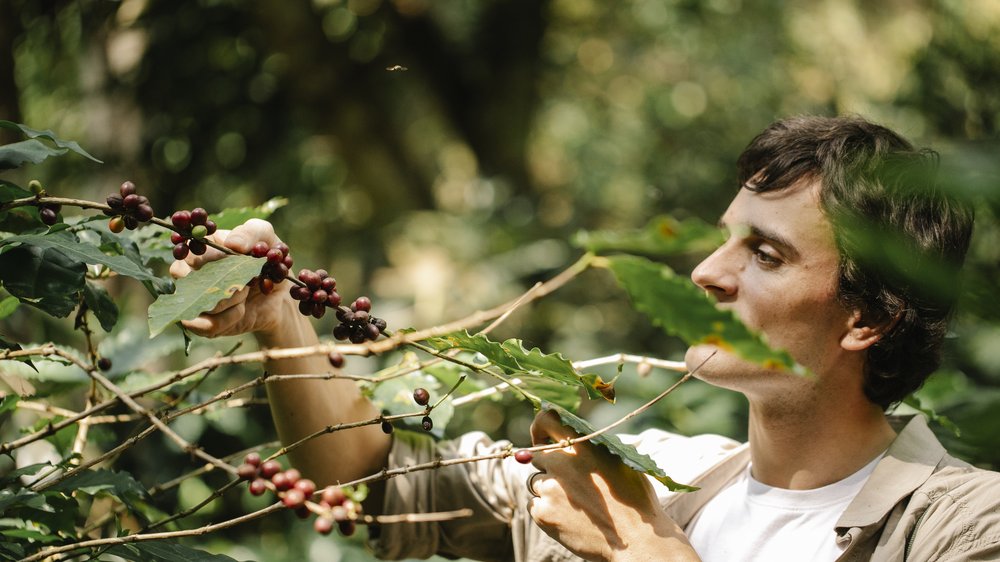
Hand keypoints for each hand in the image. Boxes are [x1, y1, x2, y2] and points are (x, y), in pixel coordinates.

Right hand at [168, 219, 299, 340]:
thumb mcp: (266, 238)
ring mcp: (196, 300)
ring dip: (228, 299)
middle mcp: (191, 274)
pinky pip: (207, 325)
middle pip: (187, 279)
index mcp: (200, 249)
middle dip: (222, 280)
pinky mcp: (205, 323)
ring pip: (198, 303)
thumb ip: (251, 232)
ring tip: (246, 292)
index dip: (208, 257)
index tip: (232, 259)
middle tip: (245, 279)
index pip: (187, 252)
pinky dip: (229, 317)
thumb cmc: (267, 260)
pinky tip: (242, 309)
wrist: (280, 295)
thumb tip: (232, 244)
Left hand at [527, 410, 698, 561]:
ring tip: (577, 506)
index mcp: (583, 445)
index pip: (547, 420)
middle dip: (548, 468)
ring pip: (537, 483)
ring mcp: (550, 488)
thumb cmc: (634, 501)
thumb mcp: (619, 461)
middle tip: (567, 484)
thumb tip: (570, 440)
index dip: (539, 429)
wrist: (637, 540)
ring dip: (550, 492)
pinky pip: (535, 506)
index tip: (540, 439)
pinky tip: (571, 520)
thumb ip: (591, 448)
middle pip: (537, 457)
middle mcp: (562, 463)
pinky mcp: (543, 513)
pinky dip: (548, 513)